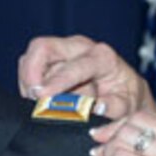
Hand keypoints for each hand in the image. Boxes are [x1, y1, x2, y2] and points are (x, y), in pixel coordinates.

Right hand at [17, 34, 151, 117]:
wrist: (123, 94)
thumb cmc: (125, 100)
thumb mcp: (127, 107)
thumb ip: (114, 107)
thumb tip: (96, 107)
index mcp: (102, 57)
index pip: (73, 65)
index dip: (56, 81)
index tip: (42, 96)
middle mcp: (80, 48)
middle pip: (42, 48)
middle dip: (31, 73)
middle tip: (32, 97)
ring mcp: (63, 52)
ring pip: (31, 61)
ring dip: (31, 84)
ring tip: (44, 104)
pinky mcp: (49, 62)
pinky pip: (28, 70)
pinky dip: (28, 87)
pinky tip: (39, 101)